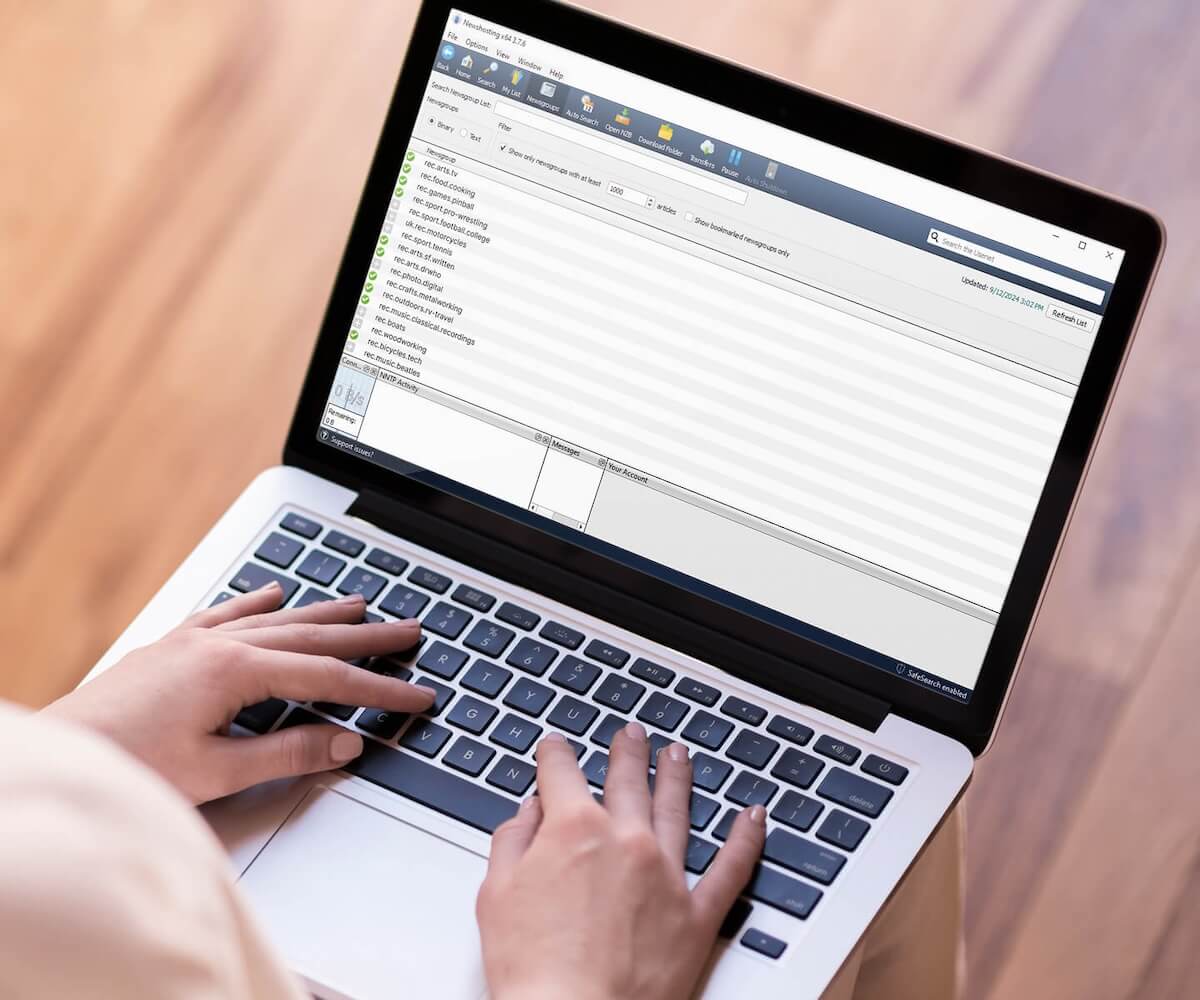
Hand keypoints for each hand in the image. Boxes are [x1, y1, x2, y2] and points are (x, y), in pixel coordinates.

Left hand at [43, 584, 434, 802]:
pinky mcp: (171, 648)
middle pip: (311, 636)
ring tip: (362, 604)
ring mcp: (193, 642)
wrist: (57, 756)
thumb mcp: (215, 773)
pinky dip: (257, 603)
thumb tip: (344, 742)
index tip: (416, 696)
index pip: (328, 679)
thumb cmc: (124, 767)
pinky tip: (274, 592)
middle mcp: (217, 646)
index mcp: (234, 672)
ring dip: (322, 613)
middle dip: (366, 637)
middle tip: (411, 630)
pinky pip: (227, 614)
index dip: (379, 690)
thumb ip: (285, 755)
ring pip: (275, 619)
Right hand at [477, 723, 766, 999]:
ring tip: (678, 755)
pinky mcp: (696, 915)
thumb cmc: (532, 970)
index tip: (555, 750)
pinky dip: (746, 839)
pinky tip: (753, 816)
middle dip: (627, 753)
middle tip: (631, 734)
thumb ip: (513, 842)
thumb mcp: (497, 895)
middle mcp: (626, 841)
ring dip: (677, 777)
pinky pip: (731, 869)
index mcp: (573, 829)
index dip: (555, 755)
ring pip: (677, 809)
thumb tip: (528, 814)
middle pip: (627, 780)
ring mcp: (666, 875)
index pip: (562, 772)